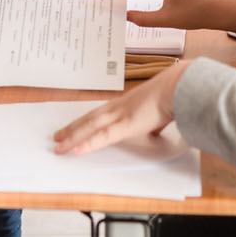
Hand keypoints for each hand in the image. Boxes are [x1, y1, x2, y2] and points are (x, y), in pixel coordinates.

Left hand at [53, 63, 185, 154]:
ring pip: (90, 127)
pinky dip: (87, 143)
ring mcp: (120, 115)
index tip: (76, 126)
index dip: (87, 120)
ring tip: (59, 145)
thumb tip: (156, 128)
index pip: (101, 113)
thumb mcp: (160, 112)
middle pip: (90, 118)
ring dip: (73, 136)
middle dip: (73, 127)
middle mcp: (119, 107)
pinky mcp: (126, 125)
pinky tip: (74, 149)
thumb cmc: (173, 94)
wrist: (178, 86)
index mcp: (127, 104)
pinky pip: (102, 137)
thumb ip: (155, 121)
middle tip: (57, 135)